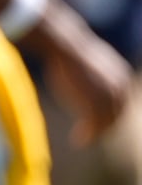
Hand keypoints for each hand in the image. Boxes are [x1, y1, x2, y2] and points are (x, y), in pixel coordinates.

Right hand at [36, 3, 131, 144]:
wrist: (62, 43)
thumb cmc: (66, 48)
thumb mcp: (85, 61)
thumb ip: (91, 73)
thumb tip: (81, 74)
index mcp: (122, 77)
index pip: (119, 103)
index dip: (108, 115)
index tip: (95, 123)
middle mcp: (121, 88)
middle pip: (115, 115)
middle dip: (102, 127)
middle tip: (88, 136)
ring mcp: (111, 97)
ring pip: (106, 123)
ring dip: (93, 133)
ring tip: (80, 140)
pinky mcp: (98, 103)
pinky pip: (94, 126)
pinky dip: (87, 135)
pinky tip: (77, 141)